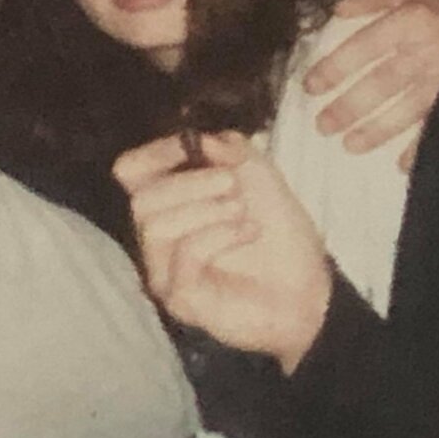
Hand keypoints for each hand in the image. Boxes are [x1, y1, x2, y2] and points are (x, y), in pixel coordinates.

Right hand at [114, 132, 332, 373]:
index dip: (157, 152)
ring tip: (241, 210)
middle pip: (140, 198)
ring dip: (206, 209)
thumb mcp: (258, 172)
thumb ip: (227, 147)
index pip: (129, 171)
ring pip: (155, 226)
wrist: (309, 284)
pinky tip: (248, 232)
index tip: (194, 146)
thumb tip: (199, 139)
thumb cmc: (278, 229)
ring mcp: (166, 270)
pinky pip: (184, 255)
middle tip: (232, 182)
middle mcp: (158, 236)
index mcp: (170, 200)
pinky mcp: (180, 298)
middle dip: (190, 183)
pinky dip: (220, 235)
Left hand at [304, 0, 438, 164]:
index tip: (311, 87)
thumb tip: (338, 11)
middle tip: (323, 126)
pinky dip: (418, 149)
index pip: (365, 45)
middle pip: (380, 83)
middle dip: (348, 107)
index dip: (335, 67)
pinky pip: (435, 129)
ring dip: (373, 130)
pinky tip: (399, 164)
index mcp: (414, 18)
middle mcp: (427, 50)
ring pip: (402, 110)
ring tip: (349, 145)